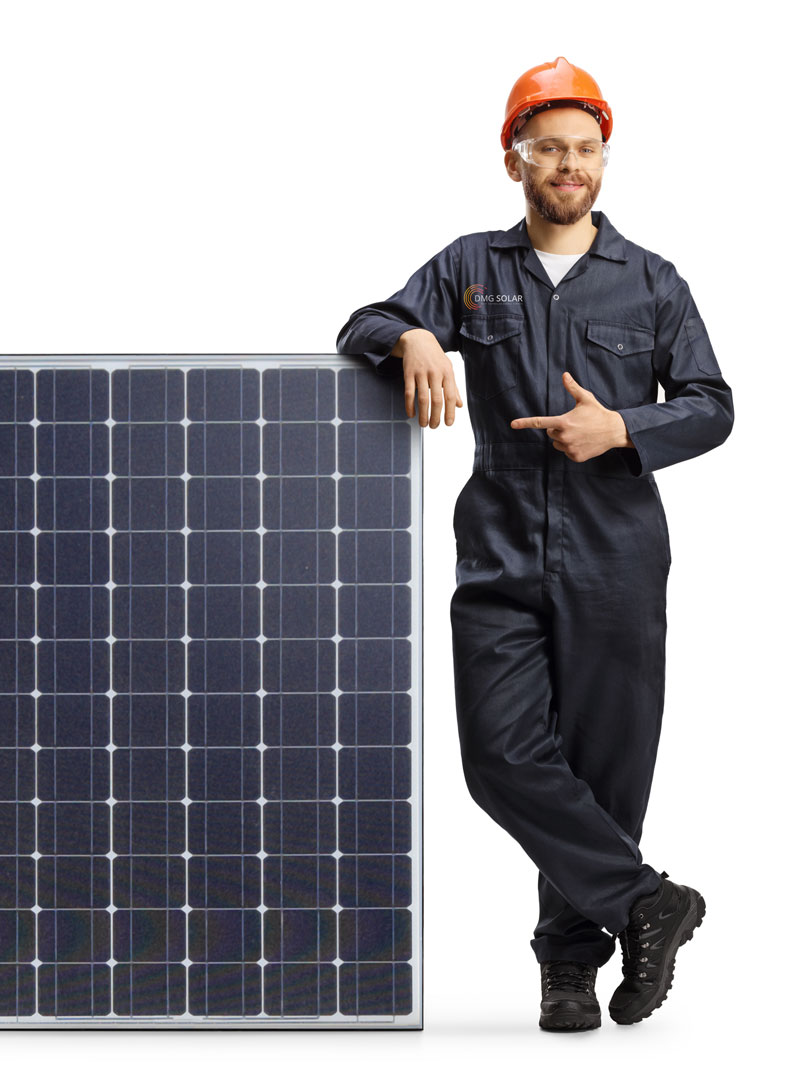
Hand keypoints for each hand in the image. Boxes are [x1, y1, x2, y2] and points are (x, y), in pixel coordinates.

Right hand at [391, 328, 462, 427]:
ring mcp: (421, 373)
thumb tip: (459, 405)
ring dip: (423, 414)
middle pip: (436, 400)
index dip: (450, 412)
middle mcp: (435, 373)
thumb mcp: (448, 369)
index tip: (448, 423)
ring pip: (423, 398)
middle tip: (434, 426)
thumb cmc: (435, 357)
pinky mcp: (408, 373)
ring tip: (423, 424)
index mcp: (447, 373)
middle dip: (436, 416)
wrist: (418, 340)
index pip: (450, 396)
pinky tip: (411, 414)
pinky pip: (409, 393)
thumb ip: (454, 388)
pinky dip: (409, 406)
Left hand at [509, 371, 632, 460]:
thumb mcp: (585, 398)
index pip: (541, 423)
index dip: (525, 423)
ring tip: (580, 433)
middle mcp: (564, 437)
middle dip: (558, 429)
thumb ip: (573, 388)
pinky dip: (572, 448)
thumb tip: (564, 374)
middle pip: (550, 433)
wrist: (614, 431)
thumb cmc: (598, 413)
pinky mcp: (575, 457)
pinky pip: (566, 452)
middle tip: (574, 424)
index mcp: (564, 422)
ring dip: (564, 439)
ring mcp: (570, 448)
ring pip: (557, 444)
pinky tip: (584, 442)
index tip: (513, 424)